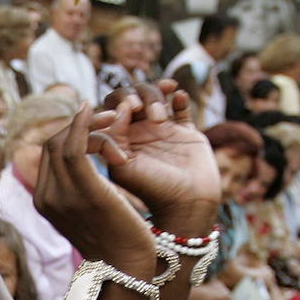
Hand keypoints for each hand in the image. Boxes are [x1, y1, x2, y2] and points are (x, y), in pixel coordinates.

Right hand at [35, 104, 154, 276]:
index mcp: (44, 201)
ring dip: (90, 123)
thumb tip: (84, 167)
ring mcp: (62, 196)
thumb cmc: (115, 240)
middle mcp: (46, 197)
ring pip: (65, 142)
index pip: (49, 153)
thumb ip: (80, 189)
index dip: (72, 132)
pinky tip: (105, 114)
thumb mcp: (89, 211)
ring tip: (116, 118)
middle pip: (53, 143)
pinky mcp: (85, 192)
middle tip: (110, 115)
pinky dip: (87, 126)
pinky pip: (77, 149)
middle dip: (80, 123)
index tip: (99, 124)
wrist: (125, 269)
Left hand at [96, 80, 220, 230]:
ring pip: (155, 96)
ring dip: (155, 96)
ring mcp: (162, 131)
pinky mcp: (186, 131)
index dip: (118, 102)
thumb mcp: (123, 167)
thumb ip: (113, 139)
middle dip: (137, 94)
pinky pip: (181, 106)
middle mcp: (138, 133)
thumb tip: (117, 110)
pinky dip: (179, 97)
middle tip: (140, 106)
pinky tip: (178, 96)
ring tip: (161, 117)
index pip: (111, 108)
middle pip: (132, 96)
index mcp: (119, 140)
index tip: (129, 109)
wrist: (188, 205)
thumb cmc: (152, 191)